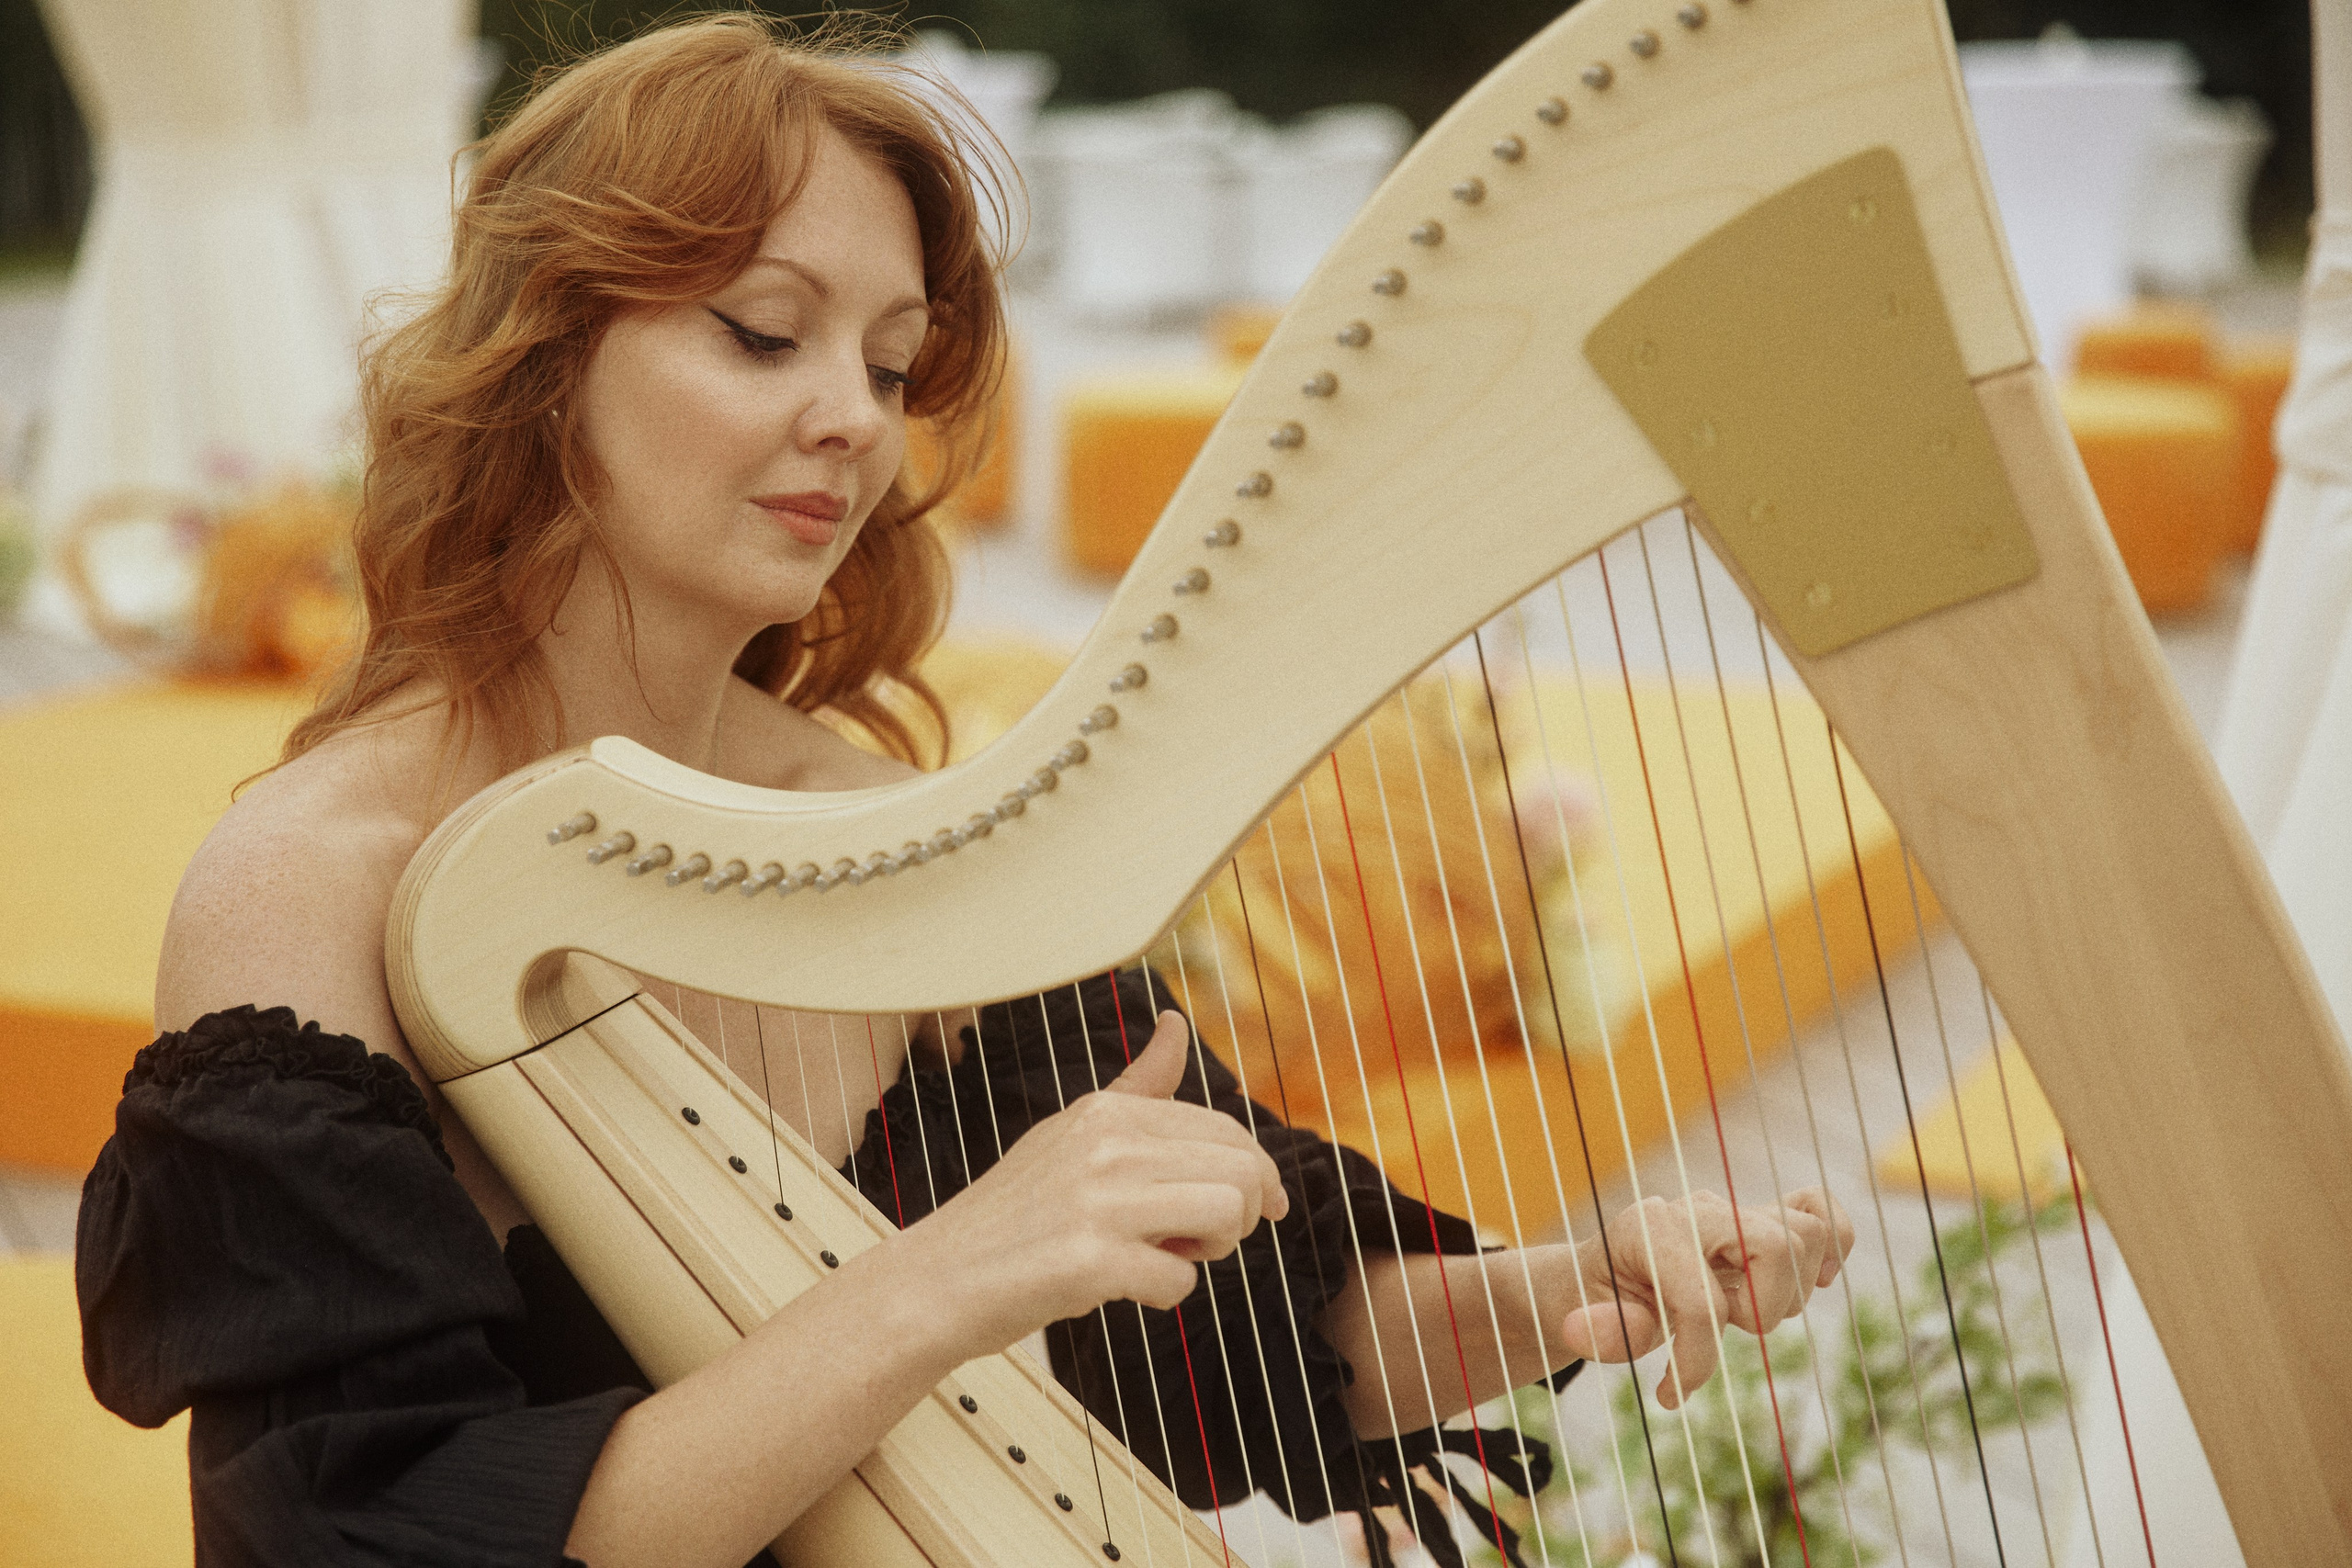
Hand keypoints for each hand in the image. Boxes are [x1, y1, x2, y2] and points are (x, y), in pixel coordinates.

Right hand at [911, 1011, 1290, 1353]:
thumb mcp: (1070, 1134)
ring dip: (1209, 1251)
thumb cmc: (1012, 1216)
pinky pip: (1179, 1281)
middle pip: (1241, 1170)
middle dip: (1239, 1214)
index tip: (1266, 1208)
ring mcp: (1098, 1201)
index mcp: (1106, 1113)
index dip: (1259, 1174)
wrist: (936, 1280)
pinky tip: (1120, 1288)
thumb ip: (1136, 1090)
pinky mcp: (1090, 1261)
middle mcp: (1105, 1145)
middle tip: (1197, 1239)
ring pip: (1226, 1216)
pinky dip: (1161, 1295)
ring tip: (1164, 1256)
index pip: (1225, 1129)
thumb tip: (1177, 1024)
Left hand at [1558, 1187, 1853, 1408]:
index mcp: (1651, 1229)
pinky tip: (1813, 1280)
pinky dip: (1833, 1245)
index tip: (1671, 1393)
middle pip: (1777, 1244)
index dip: (1695, 1362)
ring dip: (1788, 1290)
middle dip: (1761, 1309)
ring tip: (1749, 1306)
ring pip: (1806, 1232)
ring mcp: (1735, 1212)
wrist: (1603, 1275)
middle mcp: (1699, 1210)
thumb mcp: (1583, 1319)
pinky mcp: (1762, 1222)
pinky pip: (1821, 1213)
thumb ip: (1597, 1327)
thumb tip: (1584, 1330)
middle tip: (1727, 1326)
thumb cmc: (1599, 1299)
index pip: (1701, 1301)